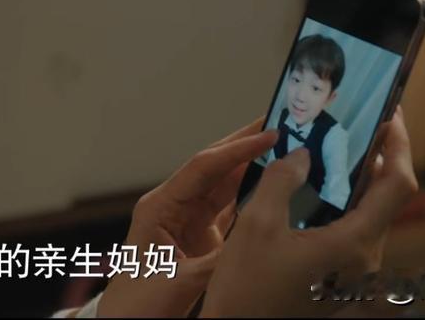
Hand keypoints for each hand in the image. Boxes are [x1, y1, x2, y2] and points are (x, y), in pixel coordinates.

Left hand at [98, 118, 277, 316]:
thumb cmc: (139, 304)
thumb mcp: (181, 281)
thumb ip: (218, 260)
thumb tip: (256, 240)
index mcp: (160, 207)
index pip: (203, 168)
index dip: (237, 149)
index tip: (269, 134)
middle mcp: (173, 206)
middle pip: (214, 168)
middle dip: (246, 145)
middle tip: (281, 123)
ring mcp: (187, 221)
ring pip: (225, 186)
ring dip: (253, 167)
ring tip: (285, 147)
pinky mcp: (200, 237)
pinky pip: (230, 209)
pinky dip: (252, 196)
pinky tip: (274, 185)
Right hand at [199, 107, 418, 317]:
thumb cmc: (247, 290)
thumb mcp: (256, 225)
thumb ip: (283, 181)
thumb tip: (302, 154)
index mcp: (354, 244)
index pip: (398, 184)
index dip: (399, 144)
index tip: (388, 115)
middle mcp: (366, 261)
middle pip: (387, 197)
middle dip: (376, 157)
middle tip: (355, 125)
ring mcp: (358, 274)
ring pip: (370, 215)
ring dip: (357, 181)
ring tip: (333, 152)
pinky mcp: (344, 280)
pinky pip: (354, 231)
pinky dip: (344, 204)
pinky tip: (316, 191)